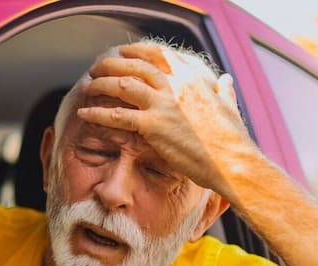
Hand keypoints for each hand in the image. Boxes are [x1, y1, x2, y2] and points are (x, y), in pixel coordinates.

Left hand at [77, 43, 255, 195]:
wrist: (231, 161)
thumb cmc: (232, 139)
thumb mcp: (230, 106)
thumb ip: (224, 90)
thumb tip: (225, 79)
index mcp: (192, 78)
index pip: (160, 55)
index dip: (138, 52)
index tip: (125, 52)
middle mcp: (175, 85)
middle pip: (136, 66)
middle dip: (113, 64)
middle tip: (98, 67)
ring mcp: (163, 104)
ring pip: (122, 85)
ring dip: (101, 84)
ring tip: (88, 86)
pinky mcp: (152, 126)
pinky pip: (117, 116)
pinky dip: (97, 113)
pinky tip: (85, 113)